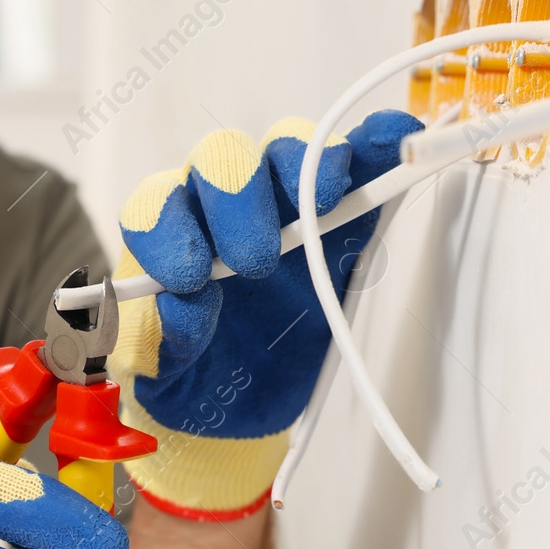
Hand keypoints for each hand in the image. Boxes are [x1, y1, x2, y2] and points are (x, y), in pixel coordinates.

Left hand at [109, 111, 423, 519]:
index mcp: (165, 233)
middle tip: (255, 262)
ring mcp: (281, 202)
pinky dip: (375, 147)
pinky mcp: (338, 214)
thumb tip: (180, 306)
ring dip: (306, 164)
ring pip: (285, 149)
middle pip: (222, 161)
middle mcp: (218, 204)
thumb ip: (155, 339)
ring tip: (325, 198)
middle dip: (239, 202)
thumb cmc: (191, 374)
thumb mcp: (156, 370)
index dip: (170, 231)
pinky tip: (394, 143)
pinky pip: (357, 163)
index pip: (156, 205)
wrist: (237, 405)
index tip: (189, 277)